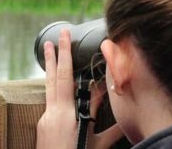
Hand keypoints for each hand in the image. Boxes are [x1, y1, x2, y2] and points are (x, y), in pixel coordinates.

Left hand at [36, 29, 123, 148]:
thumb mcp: (97, 146)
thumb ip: (112, 129)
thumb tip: (128, 114)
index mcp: (65, 114)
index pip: (67, 78)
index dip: (69, 57)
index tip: (72, 39)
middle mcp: (52, 113)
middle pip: (54, 77)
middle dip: (57, 54)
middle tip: (59, 34)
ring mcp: (45, 119)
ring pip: (49, 87)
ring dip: (51, 67)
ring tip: (49, 49)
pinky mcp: (43, 126)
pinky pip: (51, 101)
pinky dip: (55, 88)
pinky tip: (58, 83)